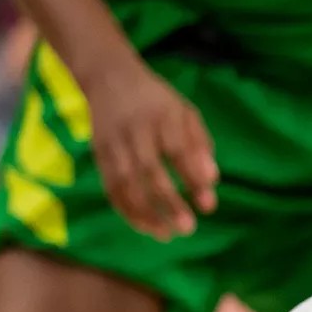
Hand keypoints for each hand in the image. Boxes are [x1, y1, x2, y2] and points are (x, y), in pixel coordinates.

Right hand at [84, 58, 218, 239]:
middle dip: (168, 201)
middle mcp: (135, 130)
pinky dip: (126, 210)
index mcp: (162, 117)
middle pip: (149, 170)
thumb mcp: (184, 112)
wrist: (108, 77)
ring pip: (125, 183)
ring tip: (166, 235)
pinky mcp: (99, 154)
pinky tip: (145, 226)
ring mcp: (113, 143)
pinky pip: (110, 187)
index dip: (193, 178)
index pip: (179, 151)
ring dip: (144, 213)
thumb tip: (212, 180)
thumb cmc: (157, 101)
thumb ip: (199, 144)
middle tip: (188, 228)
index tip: (208, 205)